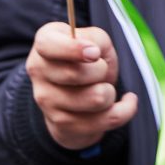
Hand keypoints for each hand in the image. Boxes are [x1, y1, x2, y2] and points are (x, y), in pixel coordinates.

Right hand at [27, 22, 137, 150]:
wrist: (74, 94)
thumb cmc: (85, 61)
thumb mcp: (93, 40)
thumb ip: (95, 39)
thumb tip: (93, 52)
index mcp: (43, 45)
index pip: (48, 45)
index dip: (73, 49)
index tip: (95, 52)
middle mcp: (38, 72)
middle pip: (78, 74)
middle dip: (101, 70)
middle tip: (100, 69)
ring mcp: (47, 102)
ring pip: (97, 98)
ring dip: (110, 91)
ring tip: (104, 88)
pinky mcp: (62, 126)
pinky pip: (108, 119)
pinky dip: (125, 109)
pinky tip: (126, 102)